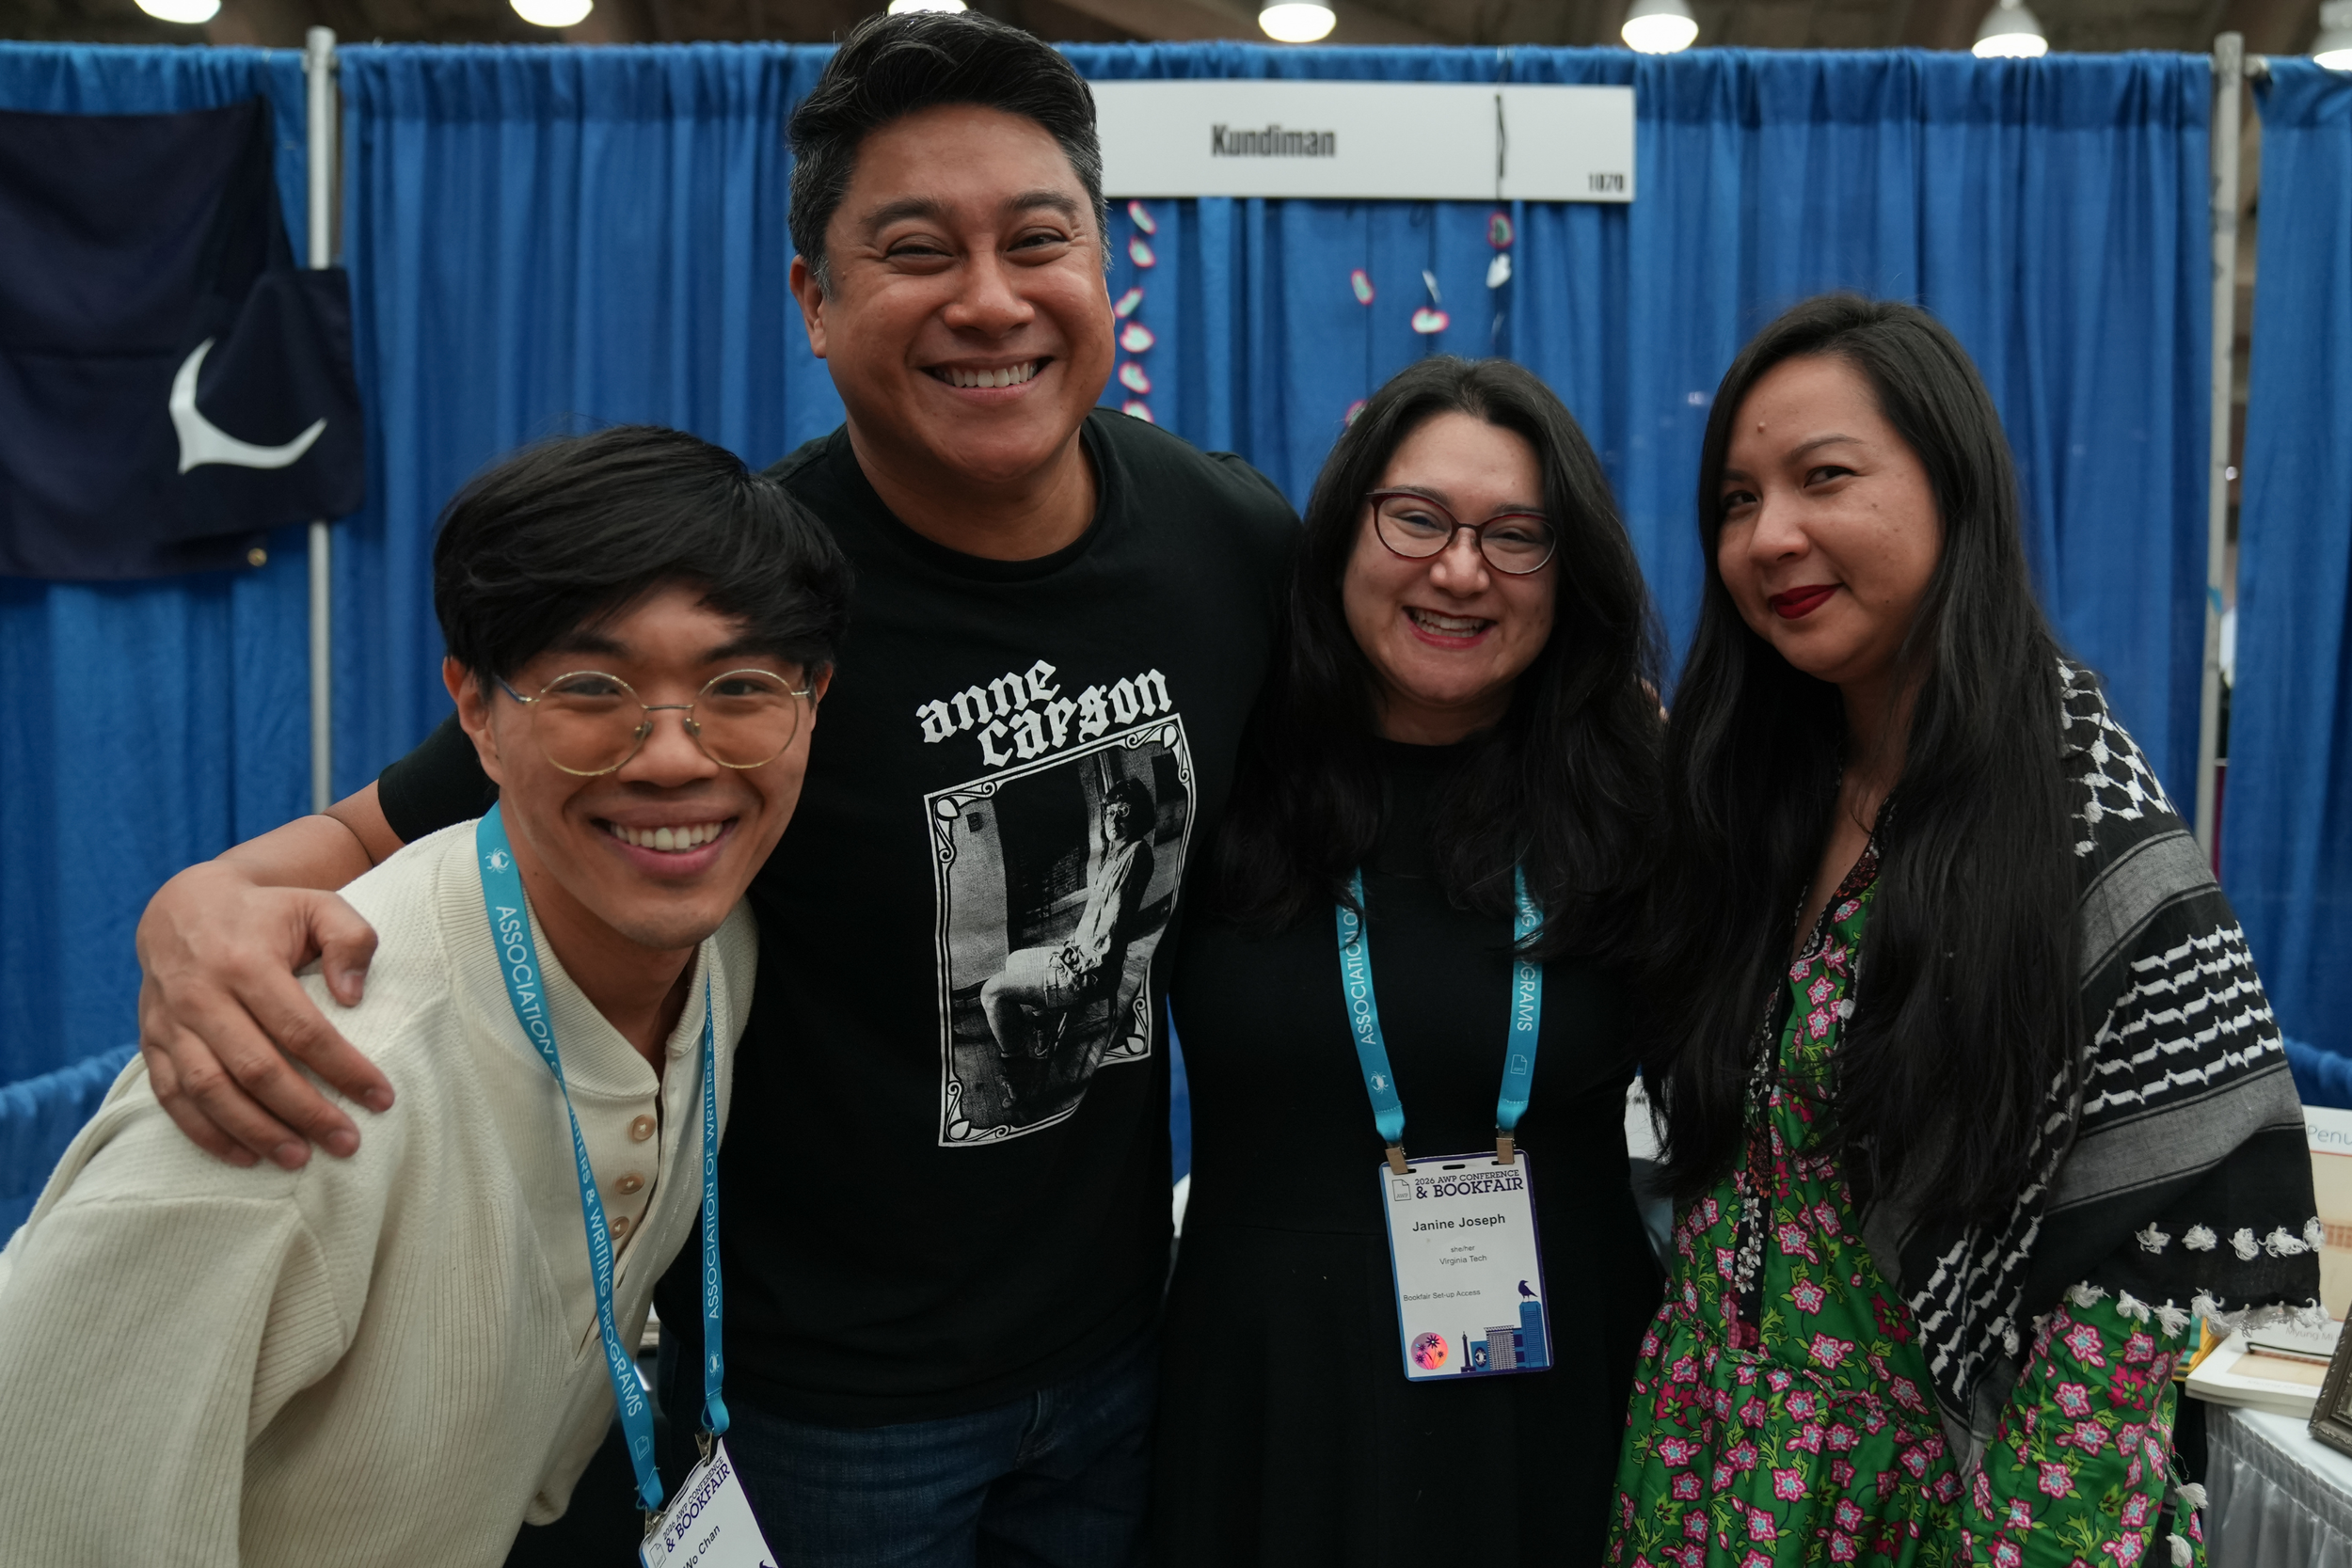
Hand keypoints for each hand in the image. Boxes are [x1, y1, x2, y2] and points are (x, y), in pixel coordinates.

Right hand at [135, 860, 392, 1168]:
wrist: (183, 906)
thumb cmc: (267, 913)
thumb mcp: (318, 905)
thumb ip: (349, 939)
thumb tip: (353, 997)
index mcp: (246, 962)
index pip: (301, 1029)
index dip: (344, 1068)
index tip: (381, 1099)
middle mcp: (201, 996)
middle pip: (256, 1068)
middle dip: (305, 1112)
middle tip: (347, 1143)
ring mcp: (170, 1022)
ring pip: (210, 1090)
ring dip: (255, 1131)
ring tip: (300, 1159)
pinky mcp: (151, 1042)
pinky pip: (172, 1097)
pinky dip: (205, 1132)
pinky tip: (244, 1156)